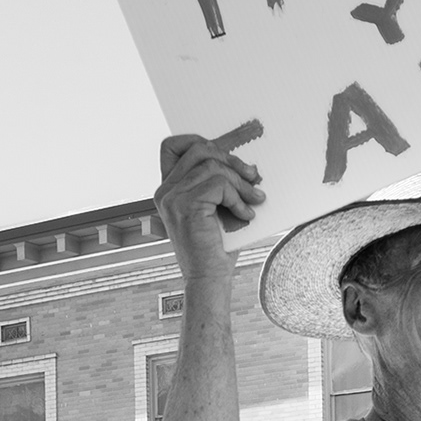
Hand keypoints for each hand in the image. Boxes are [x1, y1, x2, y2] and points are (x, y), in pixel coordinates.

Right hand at [155, 132, 264, 285]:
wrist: (208, 279)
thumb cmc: (215, 246)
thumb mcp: (215, 207)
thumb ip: (218, 182)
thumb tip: (245, 162)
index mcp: (168, 189)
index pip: (173, 146)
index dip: (200, 140)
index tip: (228, 155)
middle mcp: (165, 191)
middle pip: (200, 149)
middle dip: (231, 159)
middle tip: (253, 176)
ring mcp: (172, 198)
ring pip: (213, 166)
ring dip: (241, 182)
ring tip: (255, 199)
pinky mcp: (186, 207)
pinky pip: (219, 185)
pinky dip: (238, 198)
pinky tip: (246, 214)